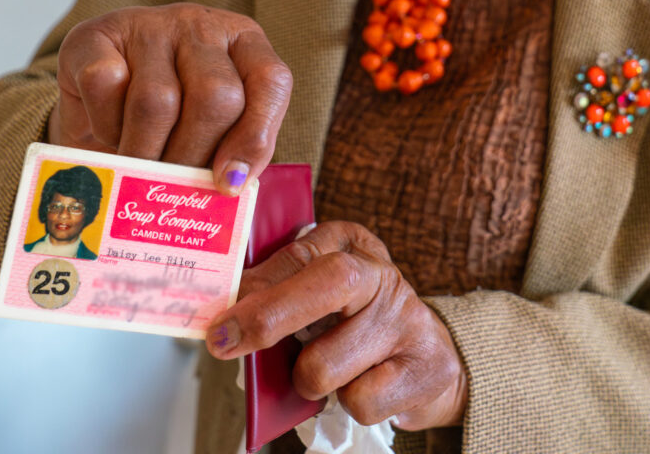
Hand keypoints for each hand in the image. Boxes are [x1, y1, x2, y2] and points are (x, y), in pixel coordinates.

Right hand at [46, 3, 292, 193]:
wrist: (92, 98)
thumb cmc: (166, 119)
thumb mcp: (212, 126)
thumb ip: (231, 147)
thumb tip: (230, 186)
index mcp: (242, 41)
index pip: (270, 81)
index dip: (254, 138)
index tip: (229, 184)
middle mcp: (200, 25)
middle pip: (215, 96)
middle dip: (194, 156)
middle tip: (173, 186)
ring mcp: (148, 24)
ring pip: (158, 100)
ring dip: (146, 153)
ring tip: (139, 173)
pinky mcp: (94, 34)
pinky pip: (106, 85)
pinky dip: (106, 125)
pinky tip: (109, 132)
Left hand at [205, 221, 467, 430]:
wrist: (430, 357)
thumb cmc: (358, 322)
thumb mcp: (321, 292)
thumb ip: (280, 289)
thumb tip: (231, 306)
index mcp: (350, 245)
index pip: (299, 255)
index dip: (256, 287)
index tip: (219, 320)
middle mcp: (381, 273)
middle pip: (328, 283)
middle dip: (269, 316)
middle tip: (227, 343)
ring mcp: (406, 319)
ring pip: (326, 363)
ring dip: (310, 380)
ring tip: (327, 369)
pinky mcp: (424, 367)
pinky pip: (359, 401)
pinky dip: (348, 404)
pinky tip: (361, 385)